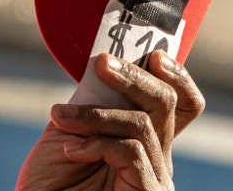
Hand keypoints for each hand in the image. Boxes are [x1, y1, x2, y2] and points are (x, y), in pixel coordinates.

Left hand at [15, 51, 204, 190]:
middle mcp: (158, 159)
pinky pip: (131, 151)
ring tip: (61, 118)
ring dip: (96, 114)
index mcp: (145, 141)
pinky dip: (98, 143)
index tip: (151, 54)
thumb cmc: (52, 181)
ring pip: (142, 124)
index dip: (176, 75)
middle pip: (168, 103)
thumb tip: (106, 62)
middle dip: (134, 76)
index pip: (180, 104)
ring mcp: (156, 178)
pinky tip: (72, 151)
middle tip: (102, 63)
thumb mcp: (71, 130)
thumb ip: (93, 102)